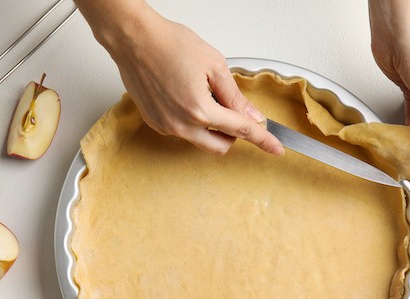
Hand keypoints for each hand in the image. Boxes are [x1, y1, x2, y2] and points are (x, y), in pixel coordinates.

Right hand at [76, 1, 282, 155]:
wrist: (134, 40)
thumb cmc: (169, 44)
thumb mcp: (214, 65)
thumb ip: (235, 96)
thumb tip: (252, 115)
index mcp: (200, 110)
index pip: (241, 130)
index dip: (262, 140)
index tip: (275, 148)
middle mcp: (181, 124)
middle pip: (220, 146)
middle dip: (233, 135)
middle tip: (234, 113)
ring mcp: (166, 126)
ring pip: (200, 140)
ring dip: (211, 127)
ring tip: (203, 94)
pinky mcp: (155, 123)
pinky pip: (182, 131)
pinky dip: (191, 121)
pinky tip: (185, 96)